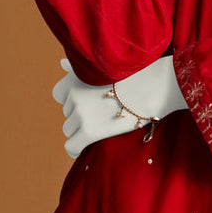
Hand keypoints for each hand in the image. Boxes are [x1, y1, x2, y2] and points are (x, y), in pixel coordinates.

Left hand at [52, 56, 187, 158]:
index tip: (91, 100)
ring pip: (69, 130)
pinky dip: (77, 148)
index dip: (74, 99)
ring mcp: (80, 114)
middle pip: (67, 113)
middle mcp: (73, 95)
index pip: (59, 94)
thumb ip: (79, 68)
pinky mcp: (88, 131)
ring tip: (102, 125)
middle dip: (81, 114)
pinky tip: (87, 145)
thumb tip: (61, 64)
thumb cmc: (133, 75)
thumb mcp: (103, 68)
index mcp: (74, 77)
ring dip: (82, 130)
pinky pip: (71, 146)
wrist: (152, 87)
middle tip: (102, 112)